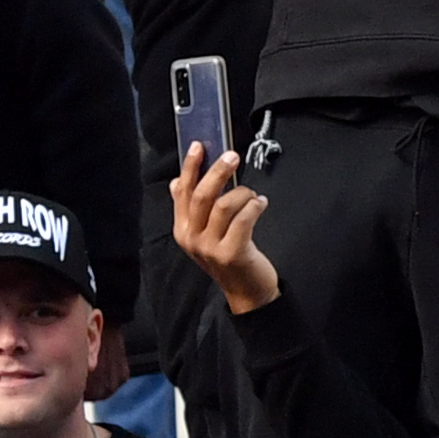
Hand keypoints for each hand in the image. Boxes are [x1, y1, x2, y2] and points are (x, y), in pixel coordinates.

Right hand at [171, 147, 279, 312]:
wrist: (246, 291)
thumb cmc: (229, 257)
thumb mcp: (203, 233)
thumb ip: (189, 209)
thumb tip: (177, 182)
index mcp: (182, 230)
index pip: (182, 192)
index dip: (190, 167)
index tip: (199, 147)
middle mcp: (192, 238)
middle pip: (202, 195)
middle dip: (217, 171)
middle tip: (232, 156)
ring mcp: (210, 247)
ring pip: (224, 205)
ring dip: (243, 193)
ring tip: (252, 195)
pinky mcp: (232, 253)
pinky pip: (243, 219)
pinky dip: (255, 205)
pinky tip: (261, 203)